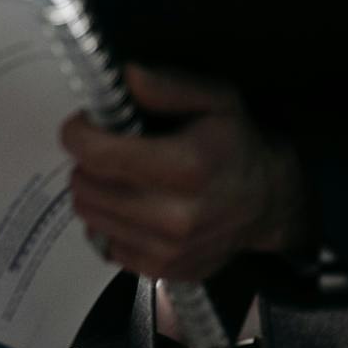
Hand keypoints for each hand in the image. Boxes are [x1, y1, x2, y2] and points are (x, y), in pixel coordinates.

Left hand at [59, 66, 310, 281]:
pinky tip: (135, 207)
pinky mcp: (161, 271)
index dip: (78, 133)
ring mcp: (167, 249)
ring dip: (97, 192)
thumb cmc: (235, 144)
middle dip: (87, 162)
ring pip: (89, 215)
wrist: (269, 202)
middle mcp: (174, 216)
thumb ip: (167, 86)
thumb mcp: (214, 100)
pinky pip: (105, 244)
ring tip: (123, 177)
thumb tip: (126, 76)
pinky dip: (112, 223)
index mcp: (185, 167)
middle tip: (109, 150)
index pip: (96, 154)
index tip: (86, 123)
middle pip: (85, 186)